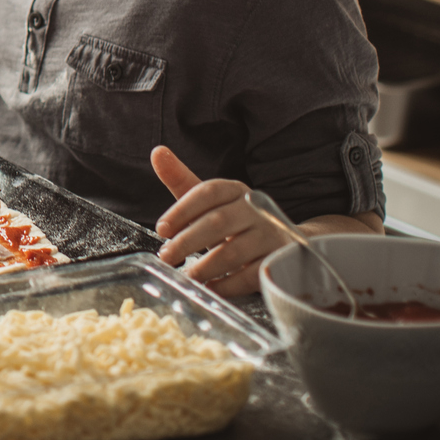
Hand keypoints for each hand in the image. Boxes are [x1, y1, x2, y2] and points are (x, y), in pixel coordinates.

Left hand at [150, 145, 289, 296]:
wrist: (282, 242)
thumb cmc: (234, 220)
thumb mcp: (209, 200)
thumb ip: (182, 180)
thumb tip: (157, 152)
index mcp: (236, 190)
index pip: (207, 192)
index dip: (182, 210)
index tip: (161, 228)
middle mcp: (256, 209)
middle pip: (218, 222)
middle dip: (187, 241)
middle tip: (166, 256)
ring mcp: (270, 236)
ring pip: (234, 251)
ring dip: (205, 266)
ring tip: (187, 276)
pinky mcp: (277, 262)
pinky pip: (251, 275)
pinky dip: (228, 285)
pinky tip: (212, 288)